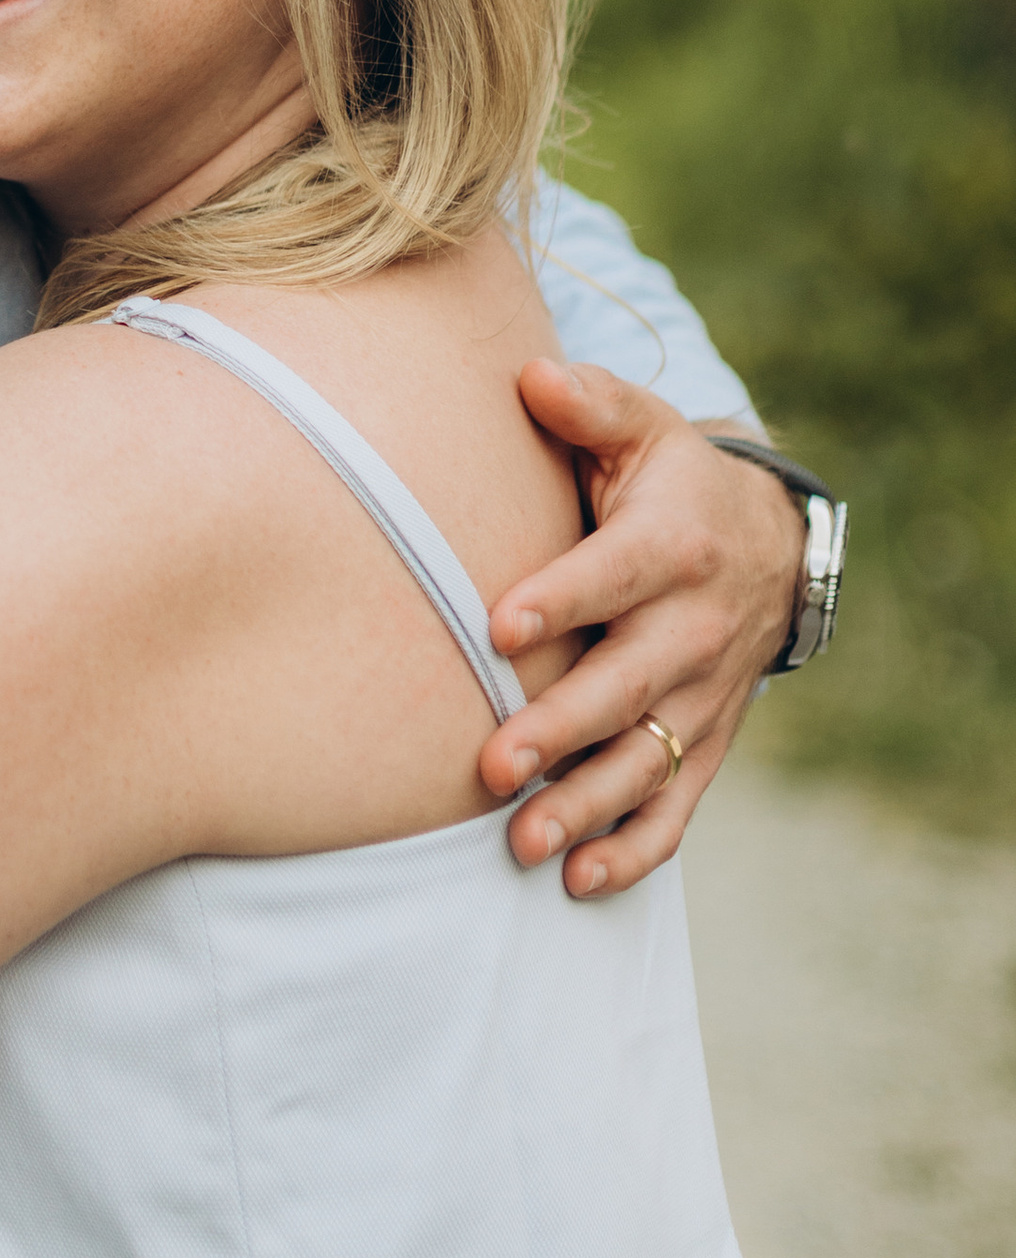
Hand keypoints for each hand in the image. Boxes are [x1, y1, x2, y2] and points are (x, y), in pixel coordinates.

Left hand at [478, 362, 802, 898]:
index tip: (497, 626)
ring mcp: (704, 695)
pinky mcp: (707, 740)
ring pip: (648, 760)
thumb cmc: (670, 479)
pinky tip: (579, 881)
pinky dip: (635, 848)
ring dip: (587, 806)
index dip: (560, 599)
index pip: (614, 576)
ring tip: (523, 841)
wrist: (768, 542)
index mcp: (673, 547)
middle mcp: (695, 628)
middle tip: (491, 765)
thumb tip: (531, 376)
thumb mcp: (641, 428)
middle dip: (560, 729)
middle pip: (626, 685)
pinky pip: (677, 804)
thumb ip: (587, 404)